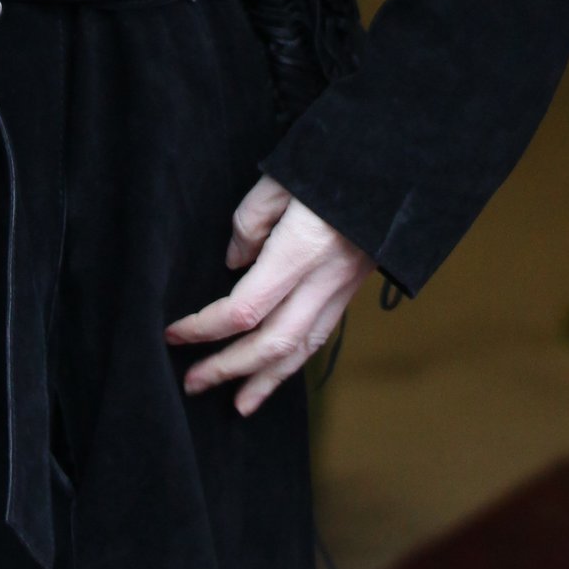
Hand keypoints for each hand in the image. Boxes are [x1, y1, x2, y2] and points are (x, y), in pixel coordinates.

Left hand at [164, 177, 374, 415]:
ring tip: (238, 404)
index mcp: (301, 251)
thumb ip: (248, 223)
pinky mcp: (350, 289)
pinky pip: (319, 337)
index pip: (245, 309)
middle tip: (192, 382)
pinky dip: (294, 362)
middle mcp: (323, 280)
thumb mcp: (279, 180)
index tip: (175, 333)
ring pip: (301, 350)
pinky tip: (277, 372)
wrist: (393, 167)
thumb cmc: (330, 164)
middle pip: (272, 343)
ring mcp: (341, 289)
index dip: (206, 328)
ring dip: (266, 381)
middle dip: (229, 369)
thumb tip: (234, 262)